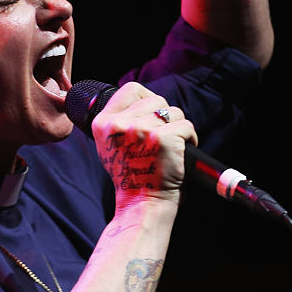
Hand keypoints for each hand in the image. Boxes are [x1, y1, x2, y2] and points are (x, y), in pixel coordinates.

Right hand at [90, 82, 197, 206]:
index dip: (147, 98)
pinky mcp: (162, 139)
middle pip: (156, 99)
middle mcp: (119, 125)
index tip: (152, 116)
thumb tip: (143, 100)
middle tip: (160, 139)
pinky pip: (186, 126)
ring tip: (169, 148)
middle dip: (165, 117)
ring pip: (174, 112)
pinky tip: (180, 153)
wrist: (141, 202)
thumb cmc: (131, 175)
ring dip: (177, 128)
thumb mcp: (110, 145)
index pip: (132, 89)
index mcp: (103, 123)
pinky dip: (189, 138)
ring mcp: (141, 130)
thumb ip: (119, 121)